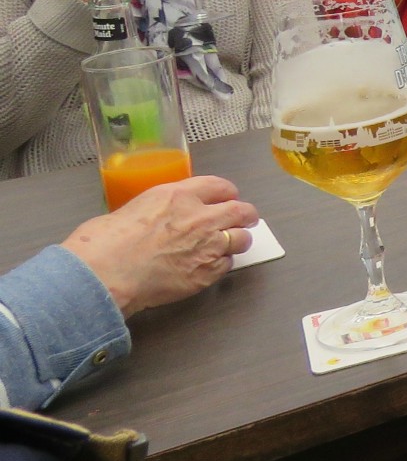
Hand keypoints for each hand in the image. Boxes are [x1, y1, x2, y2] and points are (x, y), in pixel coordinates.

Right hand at [60, 175, 258, 315]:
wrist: (105, 273)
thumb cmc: (105, 242)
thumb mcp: (132, 208)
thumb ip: (156, 209)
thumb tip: (154, 218)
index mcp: (179, 196)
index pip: (218, 186)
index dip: (227, 193)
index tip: (228, 198)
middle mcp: (200, 217)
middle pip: (240, 210)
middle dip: (246, 214)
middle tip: (246, 219)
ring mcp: (207, 246)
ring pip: (241, 239)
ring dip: (238, 240)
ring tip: (233, 244)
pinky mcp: (206, 273)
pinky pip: (226, 265)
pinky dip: (222, 265)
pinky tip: (211, 266)